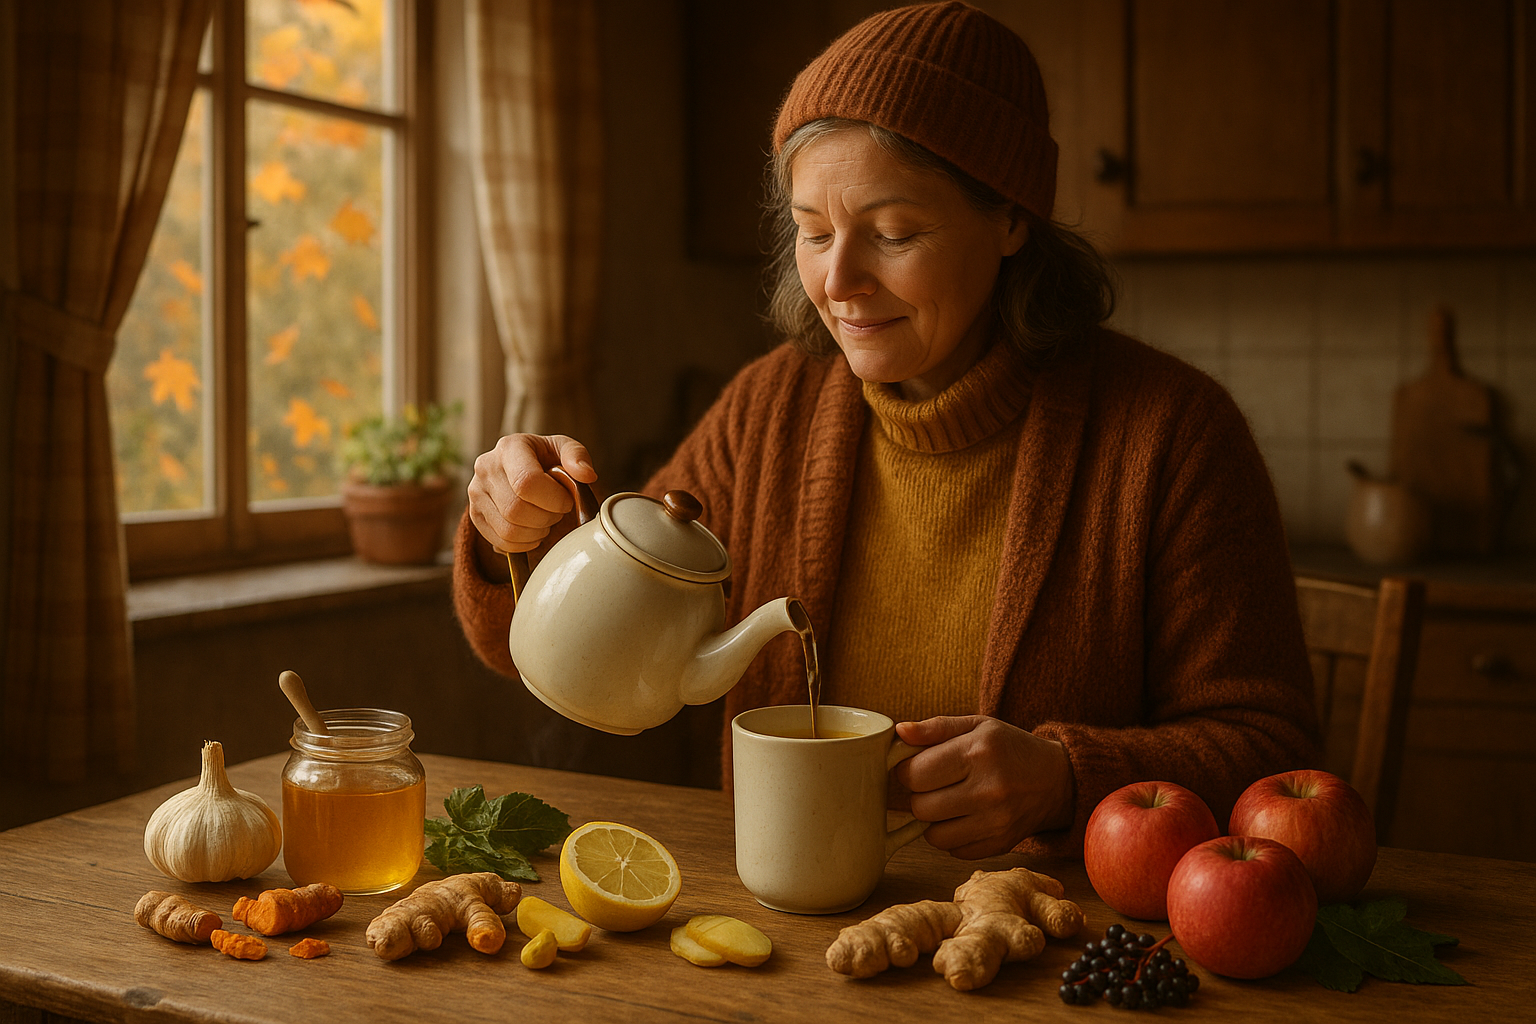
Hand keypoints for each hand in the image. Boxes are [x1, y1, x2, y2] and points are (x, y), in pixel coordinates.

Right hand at [467, 434, 595, 573]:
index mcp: (509, 447)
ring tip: (546, 520)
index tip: (567, 501)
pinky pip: (501, 542)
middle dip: (547, 518)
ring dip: (537, 532)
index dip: (553, 499)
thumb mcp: (563, 448)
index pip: (526, 482)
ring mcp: (476, 493)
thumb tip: (587, 475)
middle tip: (557, 512)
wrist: (519, 468)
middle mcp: (486, 468)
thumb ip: (577, 456)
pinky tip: (534, 531)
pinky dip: (524, 544)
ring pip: (508, 530)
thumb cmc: (545, 458)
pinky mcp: (475, 515)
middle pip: (516, 510)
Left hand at [892, 715, 1073, 859]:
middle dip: (919, 795)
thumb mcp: (977, 725)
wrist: (1055, 780)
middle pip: (920, 807)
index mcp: (978, 752)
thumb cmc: (1009, 748)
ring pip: (932, 835)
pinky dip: (952, 837)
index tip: (916, 766)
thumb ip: (935, 728)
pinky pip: (953, 850)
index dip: (907, 770)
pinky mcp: (999, 845)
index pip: (915, 774)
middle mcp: (988, 789)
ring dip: (933, 820)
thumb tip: (900, 732)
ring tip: (949, 802)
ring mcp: (995, 822)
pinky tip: (965, 818)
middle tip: (934, 785)